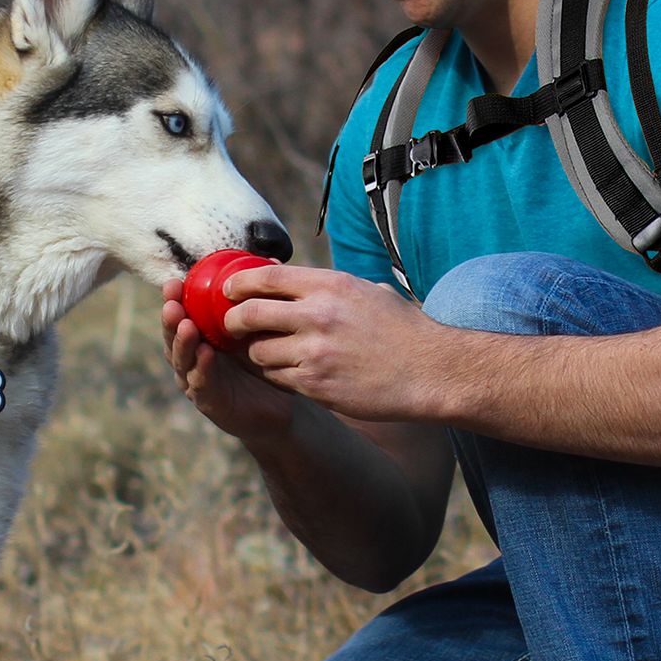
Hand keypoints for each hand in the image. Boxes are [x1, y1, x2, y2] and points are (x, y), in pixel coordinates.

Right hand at [161, 277, 298, 446]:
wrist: (280, 407)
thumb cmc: (263, 364)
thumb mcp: (258, 328)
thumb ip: (257, 299)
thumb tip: (270, 261)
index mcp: (200, 338)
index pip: (181, 315)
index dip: (174, 300)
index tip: (174, 282)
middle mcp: (192, 359)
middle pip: (173, 337)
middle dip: (170, 319)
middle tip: (172, 302)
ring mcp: (197, 381)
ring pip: (182, 360)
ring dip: (182, 342)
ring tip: (187, 325)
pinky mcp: (209, 402)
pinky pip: (202, 383)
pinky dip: (201, 368)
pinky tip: (206, 354)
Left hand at [220, 265, 446, 422]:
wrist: (431, 370)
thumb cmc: (404, 330)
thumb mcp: (368, 292)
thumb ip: (329, 286)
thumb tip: (294, 275)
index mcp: (330, 285)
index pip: (266, 277)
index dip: (239, 284)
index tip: (229, 291)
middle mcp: (317, 315)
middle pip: (250, 315)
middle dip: (234, 322)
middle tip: (234, 327)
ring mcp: (315, 352)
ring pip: (259, 353)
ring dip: (257, 354)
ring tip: (268, 354)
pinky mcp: (316, 384)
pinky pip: (278, 379)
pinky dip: (277, 376)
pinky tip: (289, 374)